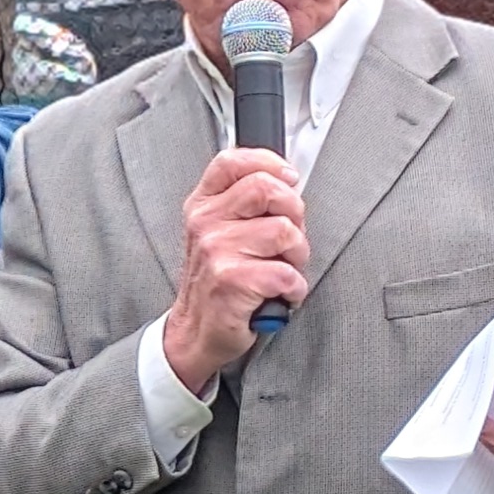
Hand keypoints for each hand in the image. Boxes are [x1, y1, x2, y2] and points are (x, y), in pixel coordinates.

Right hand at [159, 146, 309, 393]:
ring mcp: (215, 251)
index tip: (288, 179)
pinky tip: (281, 294)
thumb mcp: (217, 233)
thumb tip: (287, 182)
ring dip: (297, 256)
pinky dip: (294, 288)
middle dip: (294, 213)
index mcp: (202, 206)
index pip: (232, 162)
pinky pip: (286, 273)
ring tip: (283, 270)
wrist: (196, 331)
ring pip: (285, 232)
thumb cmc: (217, 282)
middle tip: (288, 238)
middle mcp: (204, 223)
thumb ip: (243, 203)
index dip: (268, 163)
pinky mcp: (232, 282)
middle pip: (266, 188)